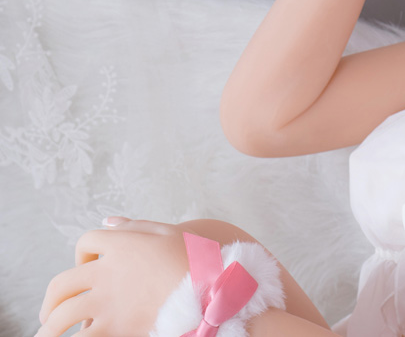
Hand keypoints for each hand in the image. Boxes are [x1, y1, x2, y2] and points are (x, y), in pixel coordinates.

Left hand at [37, 218, 189, 336]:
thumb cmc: (197, 260)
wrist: (214, 291)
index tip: (87, 266)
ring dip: (49, 328)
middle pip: (62, 284)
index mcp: (122, 244)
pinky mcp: (115, 327)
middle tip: (49, 312)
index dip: (82, 253)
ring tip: (47, 336)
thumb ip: (136, 227)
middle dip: (50, 300)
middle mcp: (107, 272)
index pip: (86, 242)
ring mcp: (108, 302)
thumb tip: (109, 223)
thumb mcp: (169, 233)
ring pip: (61, 316)